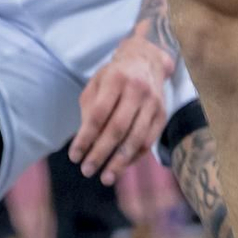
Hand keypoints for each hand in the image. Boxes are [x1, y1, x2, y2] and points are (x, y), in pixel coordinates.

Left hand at [69, 37, 174, 185]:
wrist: (147, 59)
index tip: (74, 156)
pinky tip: (121, 166)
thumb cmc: (115, 75)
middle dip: (100, 153)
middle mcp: (137, 90)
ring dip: (119, 162)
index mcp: (116, 78)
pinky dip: (134, 157)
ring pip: (135, 139)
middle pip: (117, 129)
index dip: (85, 138)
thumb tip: (85, 141)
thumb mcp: (97, 82)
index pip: (98, 114)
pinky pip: (148, 142)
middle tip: (86, 171)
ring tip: (105, 177)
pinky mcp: (162, 115)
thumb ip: (89, 108)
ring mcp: (153, 103)